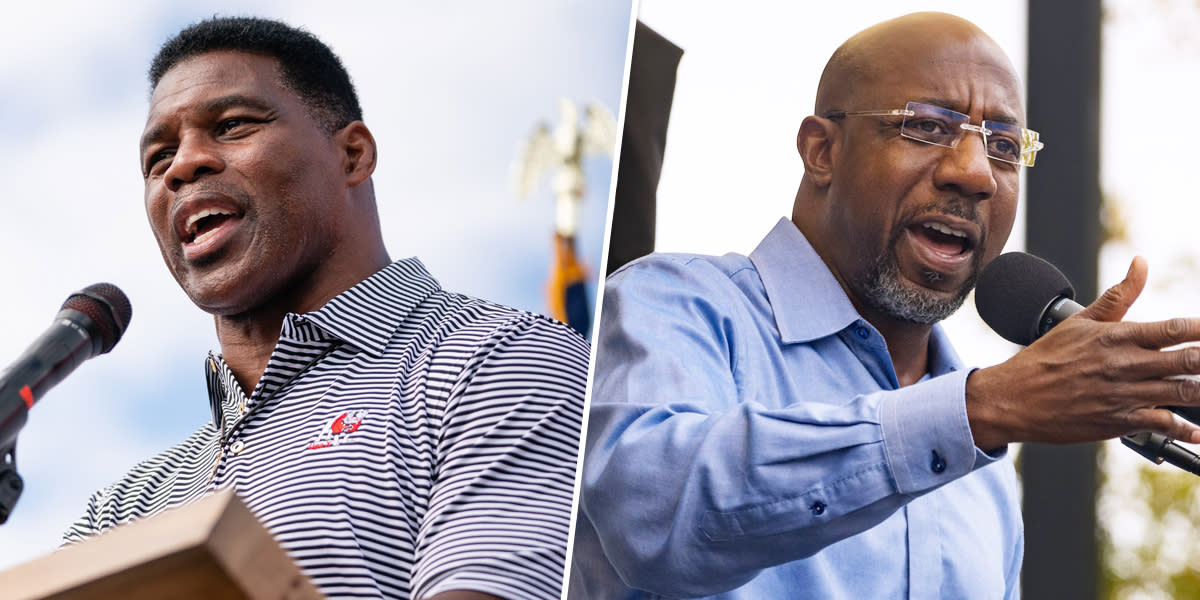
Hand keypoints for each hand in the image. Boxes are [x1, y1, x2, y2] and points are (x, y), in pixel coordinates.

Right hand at [966, 256, 1199, 450]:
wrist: (1014, 399)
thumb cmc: (1044, 359)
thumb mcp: (1079, 321)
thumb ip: (1118, 296)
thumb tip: (1140, 263)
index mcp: (1117, 337)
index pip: (1174, 329)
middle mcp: (1125, 365)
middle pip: (1189, 360)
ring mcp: (1125, 395)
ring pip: (1184, 392)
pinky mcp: (1120, 422)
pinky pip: (1164, 425)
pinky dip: (1187, 429)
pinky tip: (1198, 431)